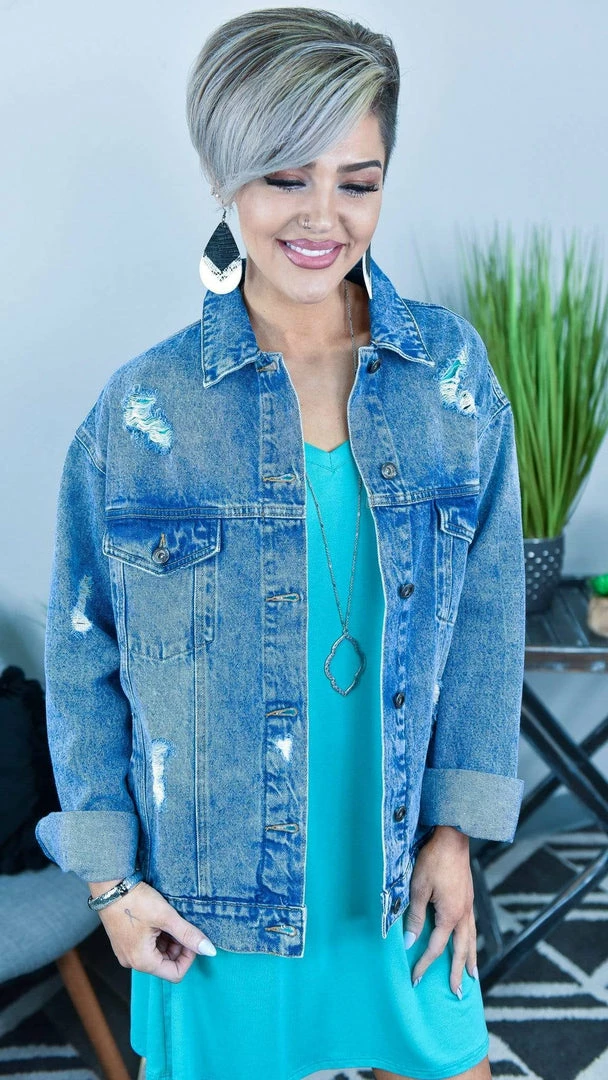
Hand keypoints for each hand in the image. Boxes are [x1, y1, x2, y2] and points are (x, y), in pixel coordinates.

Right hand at [88, 879, 216, 982]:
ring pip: (157, 955)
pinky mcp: (125, 942)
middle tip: (181, 925)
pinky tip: (159, 920)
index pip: (175, 974)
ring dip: (169, 941)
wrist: (110, 887)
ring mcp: (127, 953)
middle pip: (166, 964)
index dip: (188, 957)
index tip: (191, 937)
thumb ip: (188, 935)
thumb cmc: (136, 902)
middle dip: (178, 948)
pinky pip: (147, 947)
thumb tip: (209, 950)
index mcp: (142, 961)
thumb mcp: (166, 917)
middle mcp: (132, 962)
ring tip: (170, 920)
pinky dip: (157, 937)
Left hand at [403, 826, 477, 996]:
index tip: (415, 979)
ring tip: (473, 976)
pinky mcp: (468, 898)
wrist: (452, 839)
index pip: (436, 948)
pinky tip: (469, 942)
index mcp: (450, 916)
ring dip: (471, 959)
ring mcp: (468, 906)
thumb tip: (409, 941)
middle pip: (462, 950)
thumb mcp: (418, 889)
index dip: (424, 964)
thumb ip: (415, 917)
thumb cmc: (433, 861)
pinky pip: (472, 927)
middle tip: (458, 992)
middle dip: (458, 972)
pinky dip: (472, 941)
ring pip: (472, 940)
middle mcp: (463, 915)